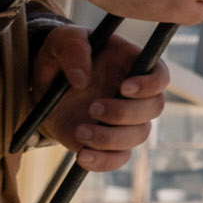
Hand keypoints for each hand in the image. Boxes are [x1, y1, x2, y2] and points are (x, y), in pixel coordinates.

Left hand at [31, 24, 168, 171]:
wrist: (42, 84)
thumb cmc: (60, 55)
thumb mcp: (61, 41)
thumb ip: (73, 49)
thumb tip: (82, 80)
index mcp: (132, 65)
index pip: (160, 76)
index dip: (150, 84)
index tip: (124, 88)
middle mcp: (136, 95)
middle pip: (153, 109)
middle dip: (125, 113)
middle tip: (93, 108)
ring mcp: (124, 121)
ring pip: (138, 136)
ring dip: (110, 138)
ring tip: (79, 131)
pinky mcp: (107, 143)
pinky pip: (118, 158)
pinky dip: (104, 162)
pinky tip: (82, 156)